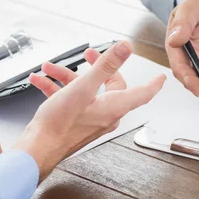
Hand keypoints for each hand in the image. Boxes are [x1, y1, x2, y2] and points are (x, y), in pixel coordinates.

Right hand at [15, 41, 165, 180]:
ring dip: (67, 76)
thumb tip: (125, 48)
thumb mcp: (83, 87)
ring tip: (50, 68)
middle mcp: (106, 114)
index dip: (153, 83)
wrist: (37, 150)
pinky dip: (58, 89)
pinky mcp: (76, 122)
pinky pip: (72, 100)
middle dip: (96, 66)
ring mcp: (91, 119)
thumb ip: (106, 65)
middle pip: (110, 85)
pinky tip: (41, 81)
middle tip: (88, 54)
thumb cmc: (59, 125)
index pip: (143, 93)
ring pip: (85, 90)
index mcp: (114, 106)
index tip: (160, 77)